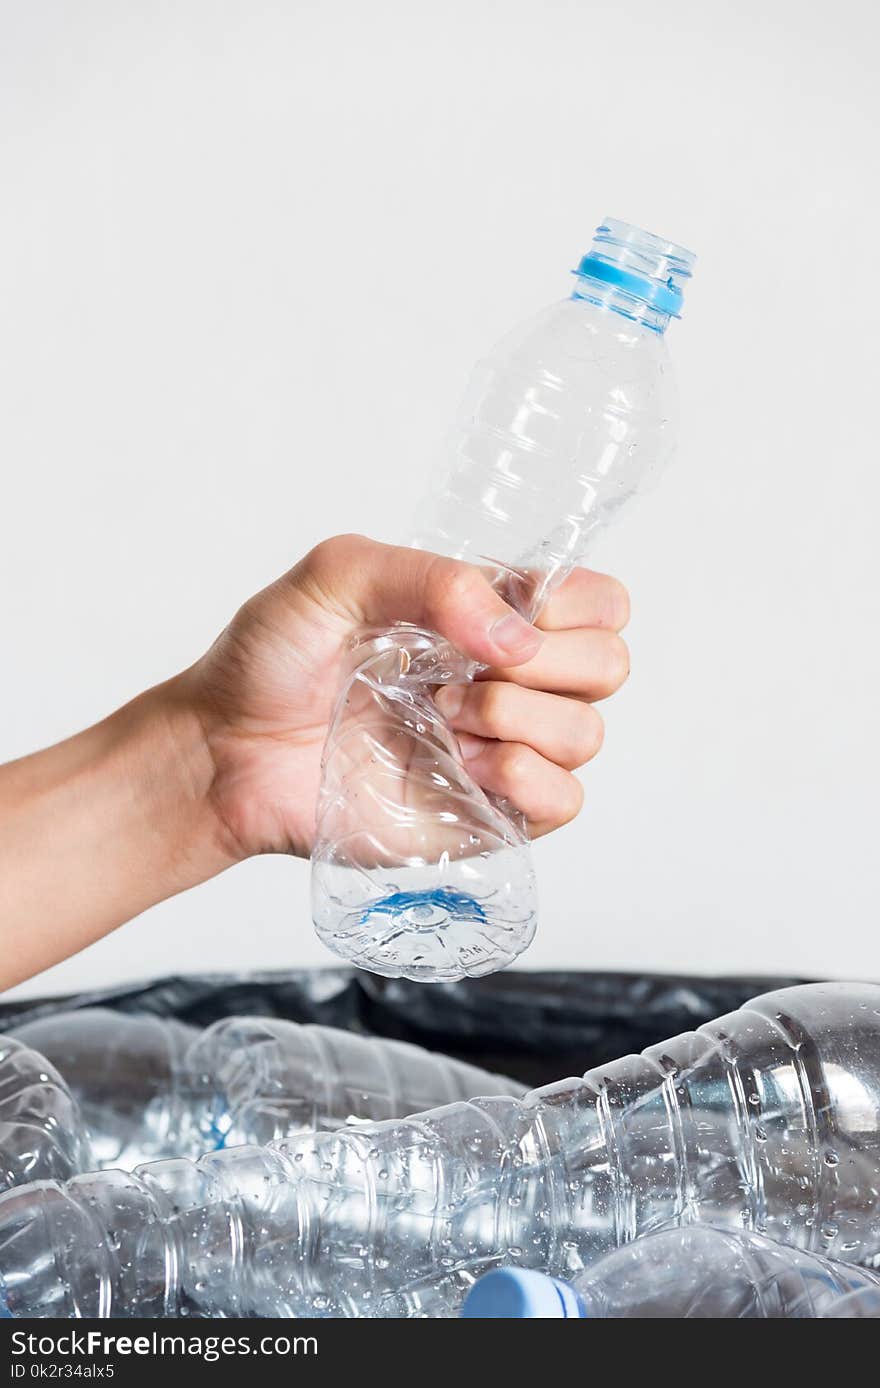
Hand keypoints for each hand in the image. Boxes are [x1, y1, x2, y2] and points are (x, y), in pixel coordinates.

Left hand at [184, 534, 629, 861]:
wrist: (223, 751)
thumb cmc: (271, 659)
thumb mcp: (337, 575)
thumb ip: (431, 577)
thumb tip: (516, 635)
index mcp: (488, 617)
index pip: (599, 601)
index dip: (578, 603)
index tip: (517, 611)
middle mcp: (508, 682)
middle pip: (609, 666)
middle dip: (548, 662)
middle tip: (462, 671)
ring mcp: (501, 753)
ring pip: (588, 734)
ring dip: (518, 719)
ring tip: (442, 719)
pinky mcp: (487, 816)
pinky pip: (564, 802)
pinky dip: (526, 779)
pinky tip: (465, 765)